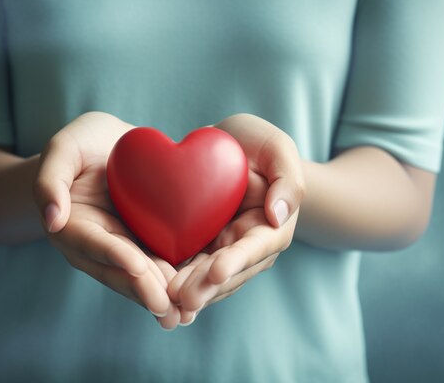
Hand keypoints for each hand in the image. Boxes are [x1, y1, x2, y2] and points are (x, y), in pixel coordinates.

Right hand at [33, 112, 180, 328]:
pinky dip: (178, 280)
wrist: (108, 146)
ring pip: (142, 277)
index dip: (115, 256)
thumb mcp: (62, 150)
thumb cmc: (80, 145)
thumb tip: (51, 220)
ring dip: (162, 295)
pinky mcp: (145, 244)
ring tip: (184, 312)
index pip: (94, 244)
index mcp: (72, 226)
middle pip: (120, 271)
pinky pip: (161, 264)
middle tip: (166, 306)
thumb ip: (49, 181)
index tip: (137, 266)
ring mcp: (123, 248)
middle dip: (144, 289)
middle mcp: (97, 245)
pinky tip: (200, 292)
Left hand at [168, 113, 304, 321]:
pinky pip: (187, 266)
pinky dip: (173, 279)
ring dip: (189, 290)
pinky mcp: (199, 246)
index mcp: (271, 227)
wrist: (228, 146)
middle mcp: (247, 245)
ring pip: (206, 277)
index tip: (217, 271)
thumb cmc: (258, 144)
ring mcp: (222, 249)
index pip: (255, 249)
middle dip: (207, 286)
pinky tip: (156, 291)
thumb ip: (287, 179)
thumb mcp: (277, 149)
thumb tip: (278, 215)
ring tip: (167, 299)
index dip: (237, 261)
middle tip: (184, 298)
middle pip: (229, 272)